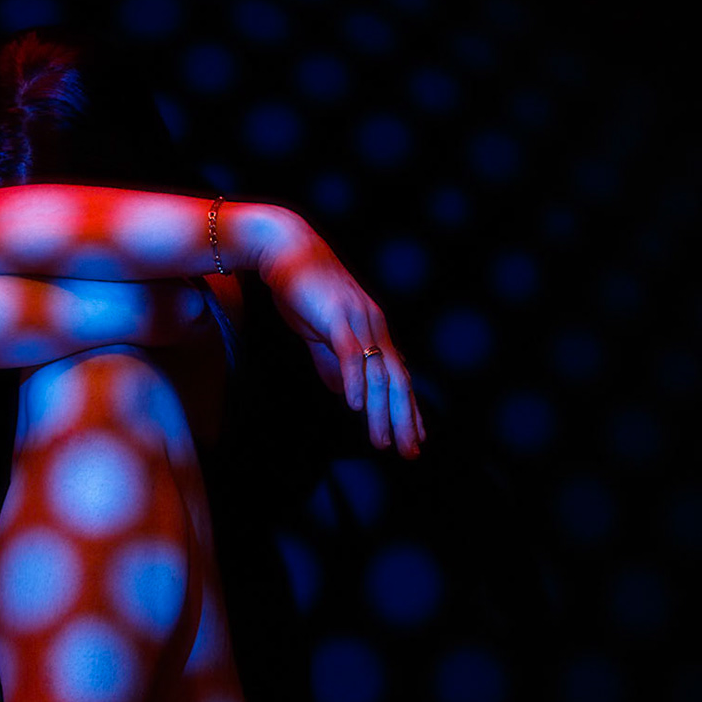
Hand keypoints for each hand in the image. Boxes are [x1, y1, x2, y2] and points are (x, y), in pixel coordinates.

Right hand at [261, 225, 425, 458]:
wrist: (285, 250)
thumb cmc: (302, 289)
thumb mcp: (321, 334)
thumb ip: (333, 364)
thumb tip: (344, 394)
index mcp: (374, 330)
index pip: (399, 376)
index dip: (409, 409)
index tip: (416, 437)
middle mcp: (375, 326)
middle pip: (398, 380)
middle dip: (406, 419)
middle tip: (410, 451)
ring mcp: (358, 321)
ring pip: (378, 374)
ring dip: (381, 411)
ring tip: (382, 441)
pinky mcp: (336, 318)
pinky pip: (350, 355)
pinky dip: (354, 381)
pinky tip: (354, 407)